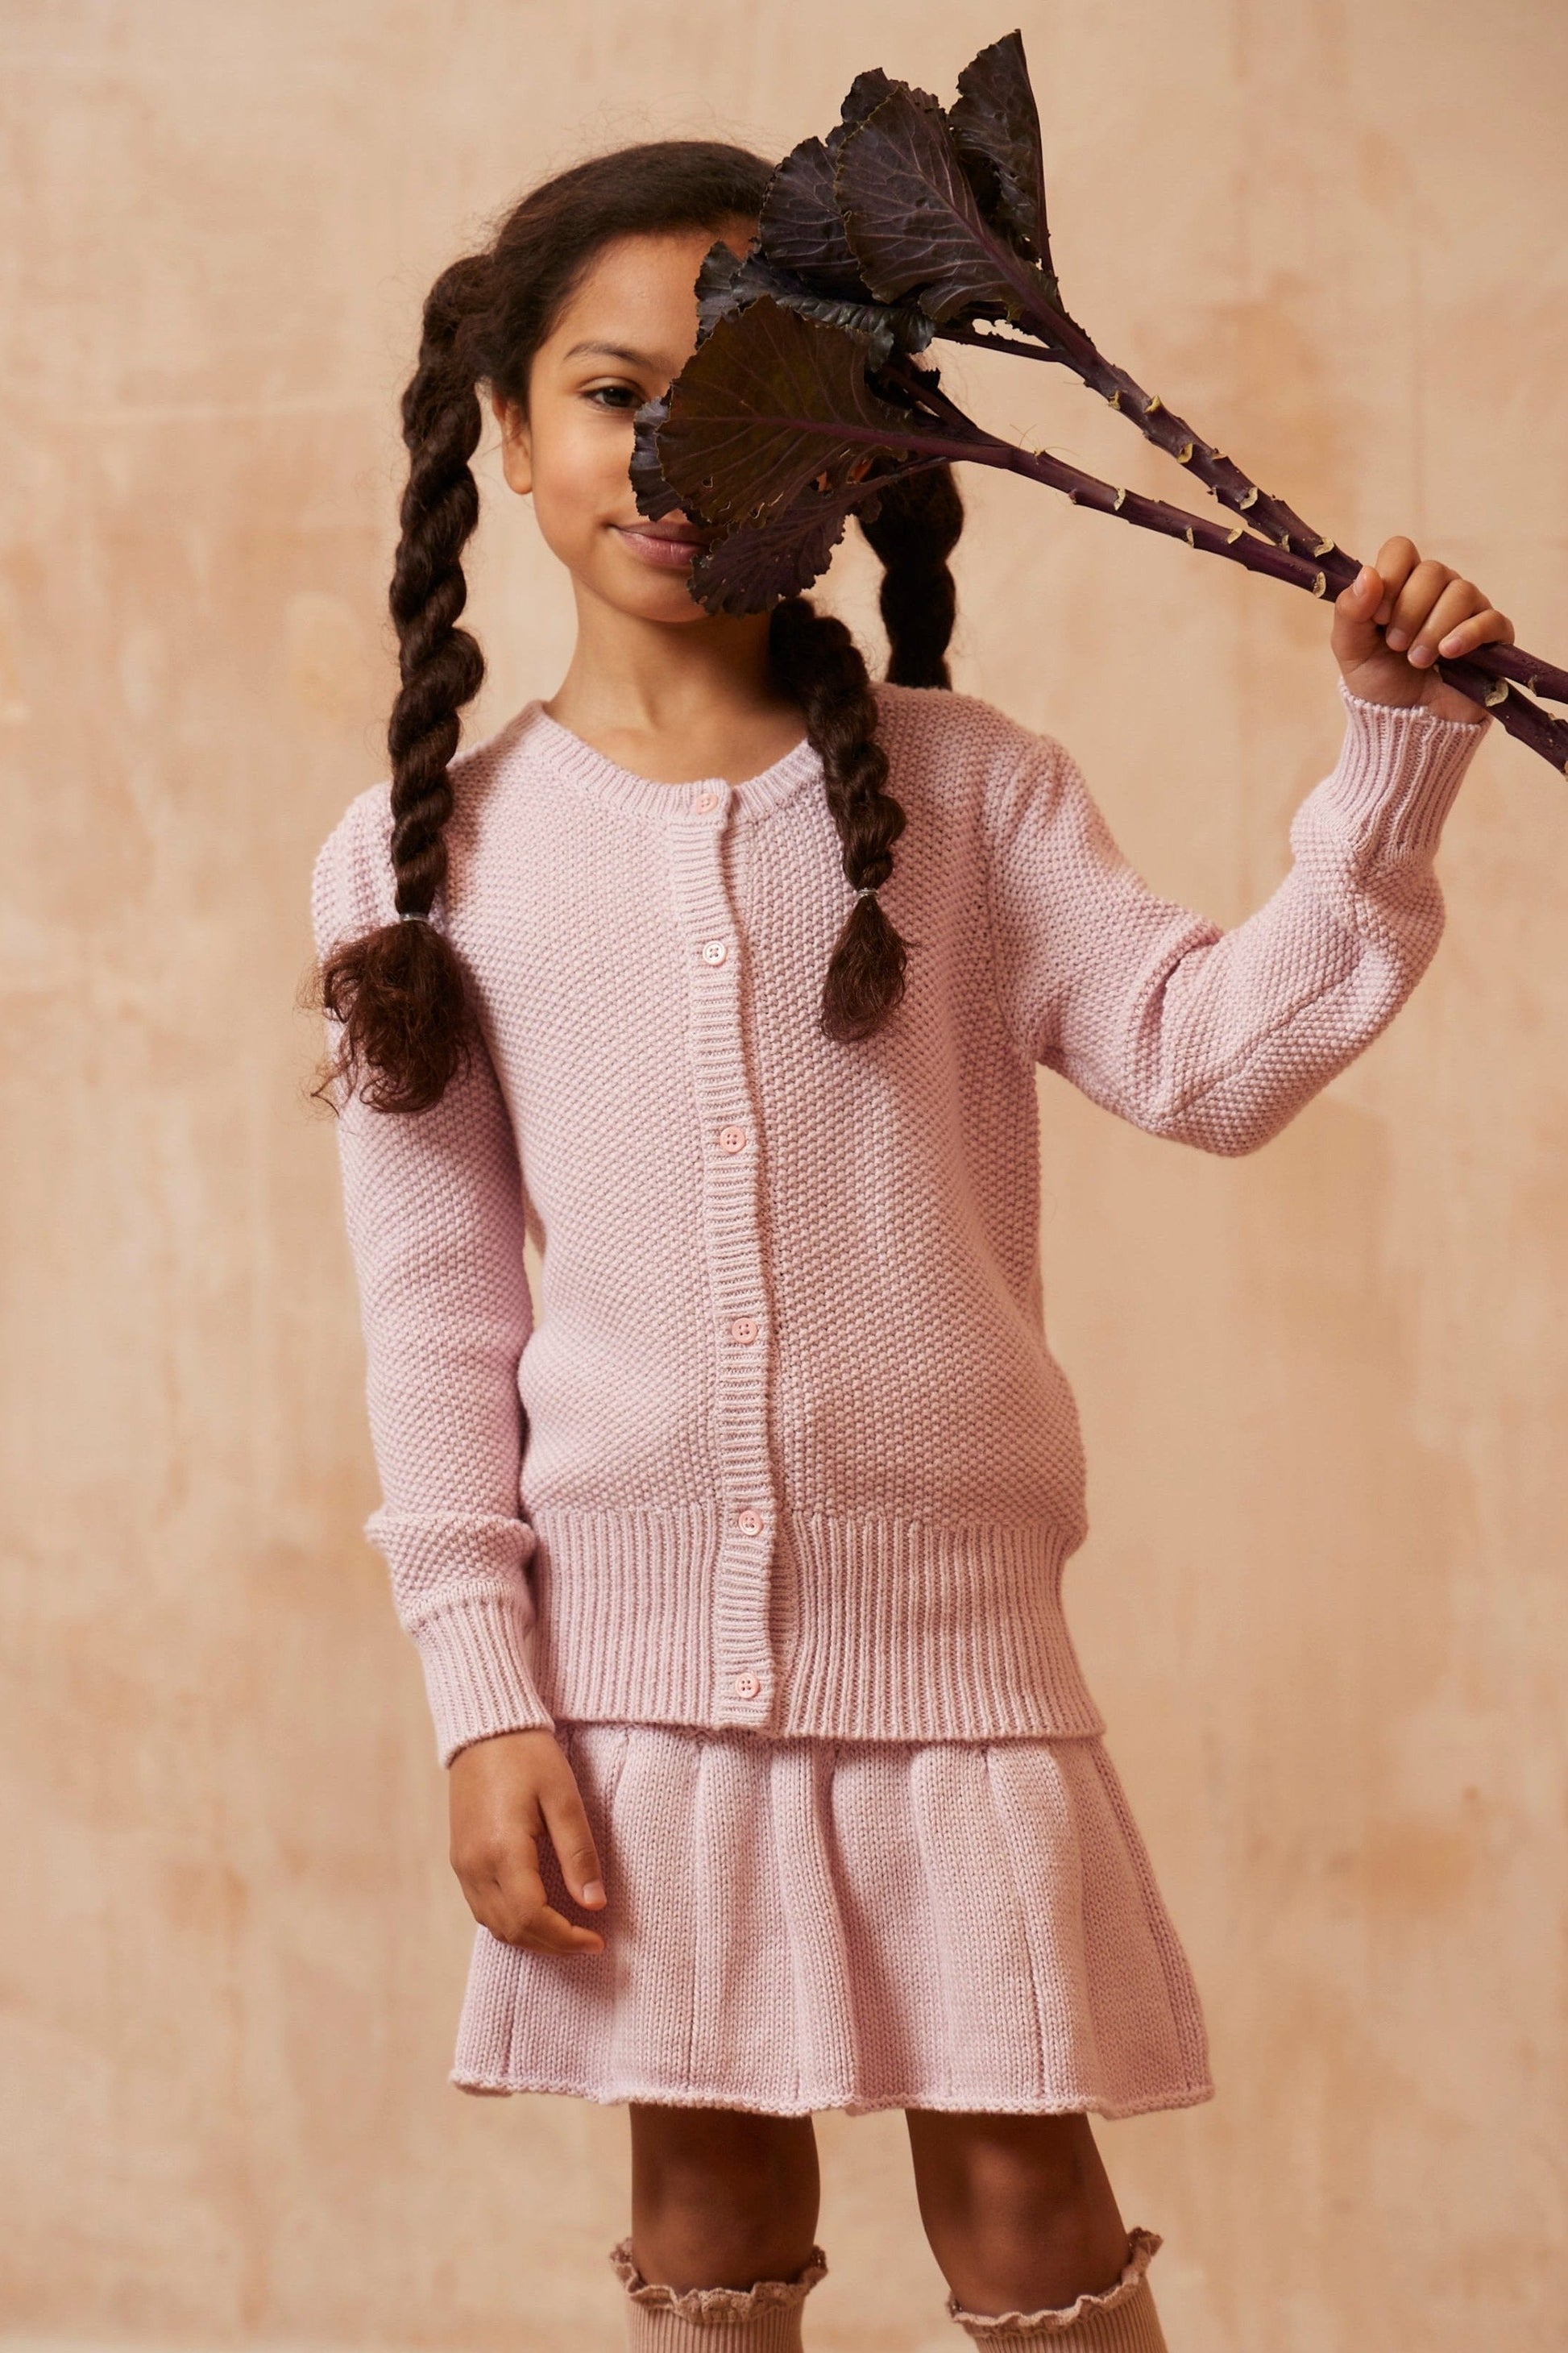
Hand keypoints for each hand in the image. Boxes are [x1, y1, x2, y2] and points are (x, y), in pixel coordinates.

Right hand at [448, 1726, 607, 1954]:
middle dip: (552, 1944)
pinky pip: (481, 1907)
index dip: (566, 1938)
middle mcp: (475, 1865)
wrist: (486, 1728)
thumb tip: (595, 1904)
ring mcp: (462, 1864)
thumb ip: (578, 1853)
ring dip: (530, 1937)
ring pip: (493, 1924)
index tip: (597, 1940)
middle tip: (588, 1941)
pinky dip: (510, 1921)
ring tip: (567, 1931)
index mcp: (502, 1851)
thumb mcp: (564, 1798)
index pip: (532, 1918)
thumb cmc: (529, 1756)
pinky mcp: (459, 1857)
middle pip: (512, 1930)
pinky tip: (536, 1913)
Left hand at [1332, 536, 1513, 722]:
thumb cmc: (1379, 682)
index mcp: (1402, 585)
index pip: (1401, 549)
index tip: (1378, 615)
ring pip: (1461, 592)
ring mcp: (1468, 610)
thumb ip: (1350, 612)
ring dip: (1433, 628)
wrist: (1406, 723)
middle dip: (1409, 611)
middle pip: (1432, 571)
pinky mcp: (1492, 636)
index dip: (1390, 576)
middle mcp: (1438, 589)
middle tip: (1396, 645)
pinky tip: (1448, 653)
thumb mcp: (1351, 650)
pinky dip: (1468, 634)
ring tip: (1418, 661)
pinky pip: (1490, 619)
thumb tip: (1367, 575)